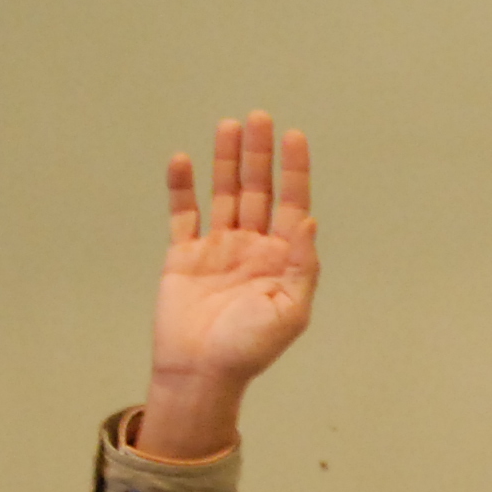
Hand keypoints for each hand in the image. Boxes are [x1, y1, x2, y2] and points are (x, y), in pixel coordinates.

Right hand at [132, 113, 314, 461]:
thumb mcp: (290, 312)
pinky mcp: (184, 256)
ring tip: (229, 126)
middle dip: (259, 154)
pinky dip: (182, 188)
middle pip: (257, 190)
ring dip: (226, 161)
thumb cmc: (249, 350)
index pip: (291, 203)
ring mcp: (217, 248)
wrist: (201, 373)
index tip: (294, 136)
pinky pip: (183, 214)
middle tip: (259, 118)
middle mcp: (251, 247)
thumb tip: (308, 220)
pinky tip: (185, 160)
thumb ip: (303, 265)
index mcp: (281, 258)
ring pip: (224, 193)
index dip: (294, 170)